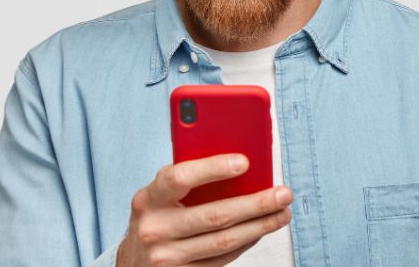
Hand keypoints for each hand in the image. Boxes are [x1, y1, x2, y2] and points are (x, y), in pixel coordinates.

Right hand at [117, 154, 292, 266]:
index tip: (246, 161)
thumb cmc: (157, 216)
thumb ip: (190, 177)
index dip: (213, 169)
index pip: (180, 178)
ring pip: (224, 241)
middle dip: (256, 204)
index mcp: (148, 199)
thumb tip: (242, 164)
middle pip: (215, 215)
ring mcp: (166, 257)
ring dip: (260, 226)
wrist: (133, 261)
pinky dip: (247, 242)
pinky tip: (261, 229)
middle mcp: (154, 229)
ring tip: (283, 213)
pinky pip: (223, 259)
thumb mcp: (161, 194)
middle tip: (285, 194)